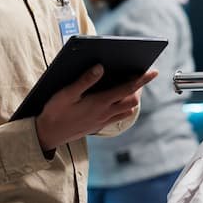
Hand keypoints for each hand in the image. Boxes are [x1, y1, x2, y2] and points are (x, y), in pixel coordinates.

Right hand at [35, 65, 156, 150]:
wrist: (47, 135)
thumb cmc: (55, 112)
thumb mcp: (66, 93)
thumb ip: (85, 80)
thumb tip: (100, 67)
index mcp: (99, 103)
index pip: (127, 89)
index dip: (142, 79)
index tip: (154, 71)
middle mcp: (105, 113)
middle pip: (132, 101)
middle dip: (139, 88)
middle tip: (139, 76)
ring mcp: (102, 121)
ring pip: (127, 111)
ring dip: (131, 99)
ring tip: (128, 86)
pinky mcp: (97, 126)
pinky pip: (117, 117)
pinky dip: (122, 108)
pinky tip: (114, 100)